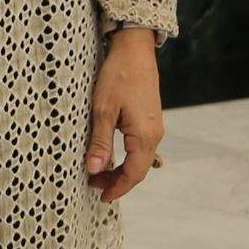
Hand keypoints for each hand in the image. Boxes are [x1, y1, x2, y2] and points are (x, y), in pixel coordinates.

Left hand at [86, 27, 164, 201]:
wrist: (135, 50)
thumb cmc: (117, 77)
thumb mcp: (103, 110)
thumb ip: (101, 142)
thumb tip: (95, 170)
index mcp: (144, 136)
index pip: (133, 173)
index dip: (118, 188)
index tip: (101, 197)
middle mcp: (154, 135)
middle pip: (138, 169)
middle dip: (118, 181)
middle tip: (94, 186)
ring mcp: (154, 127)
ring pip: (140, 159)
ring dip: (122, 169)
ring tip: (99, 173)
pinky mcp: (150, 119)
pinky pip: (140, 147)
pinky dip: (127, 157)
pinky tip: (113, 156)